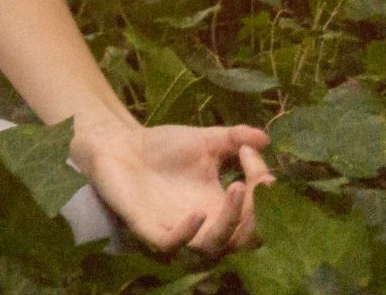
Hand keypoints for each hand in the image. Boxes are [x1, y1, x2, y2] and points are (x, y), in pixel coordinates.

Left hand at [69, 121, 275, 256]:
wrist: (120, 144)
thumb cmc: (163, 147)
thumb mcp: (205, 139)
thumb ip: (235, 138)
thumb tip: (265, 138)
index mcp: (220, 207)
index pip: (256, 213)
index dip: (263, 189)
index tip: (250, 155)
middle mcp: (204, 225)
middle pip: (243, 240)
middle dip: (257, 214)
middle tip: (253, 182)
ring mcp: (176, 228)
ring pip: (213, 248)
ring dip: (231, 224)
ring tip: (238, 189)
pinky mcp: (147, 228)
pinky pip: (170, 246)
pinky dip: (187, 234)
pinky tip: (199, 213)